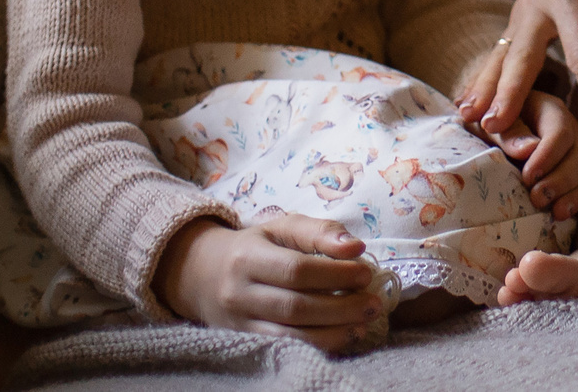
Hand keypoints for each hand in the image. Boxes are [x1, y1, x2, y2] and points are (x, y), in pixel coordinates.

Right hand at [155, 215, 383, 348]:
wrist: (203, 276)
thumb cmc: (255, 247)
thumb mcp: (282, 228)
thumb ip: (319, 232)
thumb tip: (355, 247)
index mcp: (247, 257)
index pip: (295, 270)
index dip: (334, 274)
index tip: (366, 273)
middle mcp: (239, 293)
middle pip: (294, 307)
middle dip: (340, 307)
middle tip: (374, 303)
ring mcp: (239, 323)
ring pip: (290, 335)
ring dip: (334, 331)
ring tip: (364, 322)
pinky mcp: (245, 342)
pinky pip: (285, 349)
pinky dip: (318, 345)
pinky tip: (343, 336)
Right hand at [456, 0, 577, 144]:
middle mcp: (538, 2)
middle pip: (524, 58)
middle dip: (514, 97)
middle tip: (504, 136)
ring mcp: (524, 11)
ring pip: (503, 57)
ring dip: (489, 93)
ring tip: (476, 128)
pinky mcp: (521, 18)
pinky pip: (501, 53)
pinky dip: (486, 81)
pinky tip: (473, 110)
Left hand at [470, 90, 577, 221]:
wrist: (487, 134)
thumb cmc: (487, 125)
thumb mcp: (490, 124)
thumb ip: (508, 133)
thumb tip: (529, 149)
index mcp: (548, 109)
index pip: (560, 131)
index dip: (548, 157)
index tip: (527, 177)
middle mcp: (568, 127)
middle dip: (561, 179)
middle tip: (537, 198)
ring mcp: (574, 148)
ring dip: (570, 191)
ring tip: (550, 210)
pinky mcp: (575, 169)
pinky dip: (576, 199)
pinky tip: (559, 213)